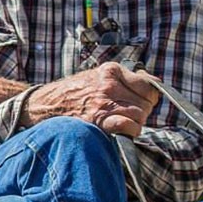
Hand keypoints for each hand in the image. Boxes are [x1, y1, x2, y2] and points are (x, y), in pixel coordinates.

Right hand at [26, 63, 157, 136]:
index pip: (151, 86)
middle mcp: (109, 84)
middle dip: (141, 112)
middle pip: (146, 104)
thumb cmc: (75, 91)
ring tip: (119, 122)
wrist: (45, 103)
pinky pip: (128, 126)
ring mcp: (103, 102)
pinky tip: (121, 131)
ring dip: (134, 124)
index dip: (148, 98)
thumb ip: (128, 78)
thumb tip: (157, 85)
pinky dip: (130, 131)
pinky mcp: (97, 119)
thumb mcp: (100, 75)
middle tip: (124, 115)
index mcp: (112, 70)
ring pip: (140, 117)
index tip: (138, 102)